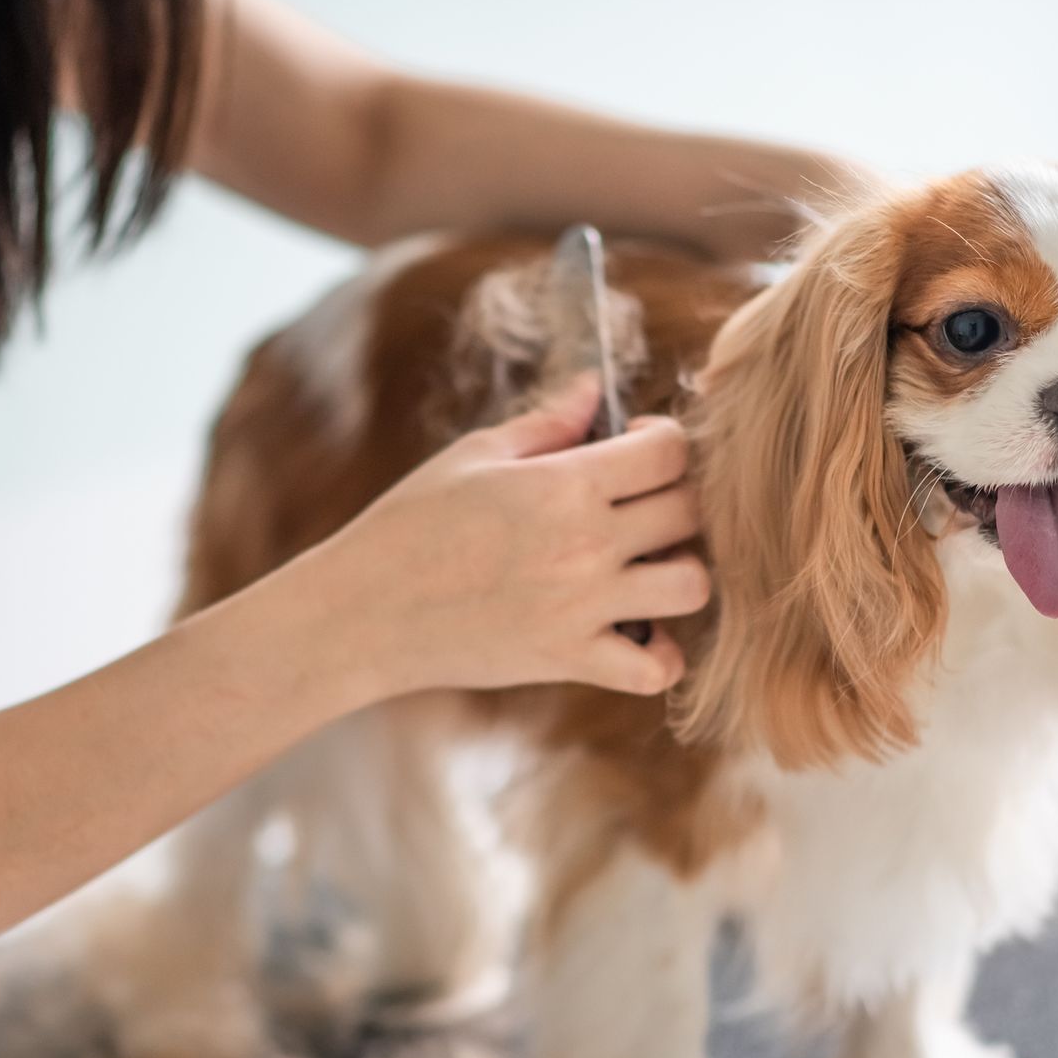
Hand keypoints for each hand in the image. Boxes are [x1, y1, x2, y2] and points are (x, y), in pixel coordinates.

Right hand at [314, 377, 709, 696]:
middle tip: (639, 506)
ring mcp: (582, 607)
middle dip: (675, 499)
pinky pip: (654, 669)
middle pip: (689, 512)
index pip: (668, 451)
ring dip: (681, 572)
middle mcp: (585, 545)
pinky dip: (659, 655)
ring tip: (644, 567)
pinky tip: (635, 632)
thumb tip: (596, 388)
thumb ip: (547, 423)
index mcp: (563, 484)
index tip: (635, 448)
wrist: (365, 611)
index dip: (662, 440)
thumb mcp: (474, 457)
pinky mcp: (569, 660)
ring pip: (692, 586)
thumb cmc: (410, 524)